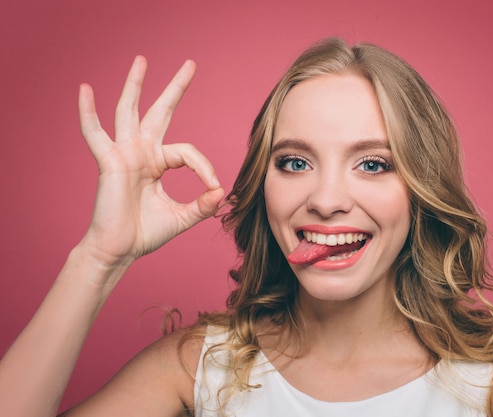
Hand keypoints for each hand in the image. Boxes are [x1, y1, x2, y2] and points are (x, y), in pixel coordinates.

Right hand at [77, 56, 223, 268]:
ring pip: (128, 111)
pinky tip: (85, 90)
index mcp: (158, 163)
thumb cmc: (145, 233)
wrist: (120, 250)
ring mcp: (124, 153)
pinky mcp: (108, 161)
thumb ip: (202, 205)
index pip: (188, 152)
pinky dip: (88, 112)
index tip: (213, 187)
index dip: (204, 166)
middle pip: (159, 112)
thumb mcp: (182, 217)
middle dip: (175, 88)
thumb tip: (222, 192)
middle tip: (190, 64)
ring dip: (135, 85)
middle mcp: (141, 152)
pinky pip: (94, 133)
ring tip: (141, 60)